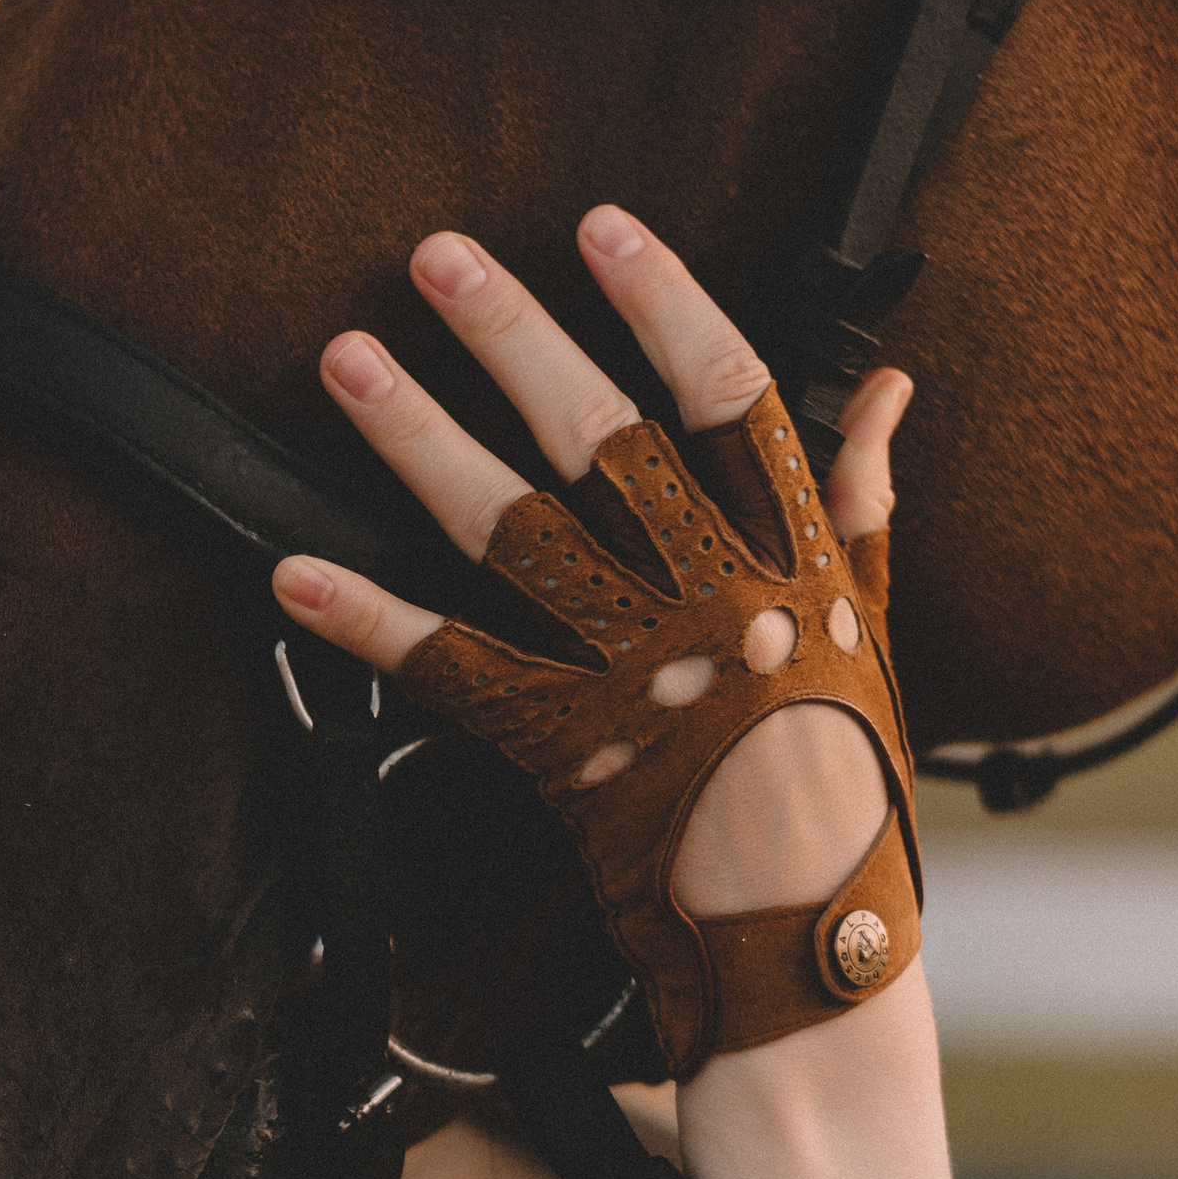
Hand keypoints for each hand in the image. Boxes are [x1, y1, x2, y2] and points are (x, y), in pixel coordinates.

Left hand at [273, 204, 965, 1178]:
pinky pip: (450, 669)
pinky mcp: (568, 752)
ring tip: (344, 360)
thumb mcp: (877, 635)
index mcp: (799, 558)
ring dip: (416, 438)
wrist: (819, 952)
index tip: (600, 226)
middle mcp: (718, 598)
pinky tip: (289, 572)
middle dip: (514, 336)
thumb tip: (888, 392)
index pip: (731, 396)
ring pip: (514, 530)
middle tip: (434, 255)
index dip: (664, 301)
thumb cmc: (851, 795)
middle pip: (602, 436)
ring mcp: (639, 673)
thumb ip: (864, 509)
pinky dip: (365, 620)